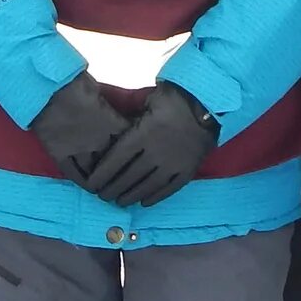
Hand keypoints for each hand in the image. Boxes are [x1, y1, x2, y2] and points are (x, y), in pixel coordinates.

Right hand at [29, 73, 130, 188]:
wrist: (48, 87)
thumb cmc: (75, 83)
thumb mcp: (100, 92)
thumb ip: (111, 108)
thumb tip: (125, 111)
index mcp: (112, 123)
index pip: (131, 143)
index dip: (138, 151)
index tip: (142, 156)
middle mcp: (99, 141)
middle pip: (116, 163)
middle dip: (124, 172)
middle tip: (130, 179)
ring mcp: (79, 150)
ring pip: (96, 173)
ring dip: (104, 181)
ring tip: (111, 187)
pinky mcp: (60, 155)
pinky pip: (74, 174)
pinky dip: (83, 182)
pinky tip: (90, 187)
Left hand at [86, 83, 219, 209]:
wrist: (208, 103)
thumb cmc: (174, 98)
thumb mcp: (148, 102)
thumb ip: (133, 119)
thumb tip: (116, 132)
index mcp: (141, 135)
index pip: (115, 160)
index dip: (101, 174)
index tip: (91, 184)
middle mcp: (154, 153)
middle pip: (128, 177)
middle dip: (112, 188)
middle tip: (102, 196)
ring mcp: (172, 164)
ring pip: (146, 186)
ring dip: (131, 196)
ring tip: (120, 201)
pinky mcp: (187, 170)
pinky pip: (168, 188)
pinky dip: (155, 197)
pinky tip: (145, 202)